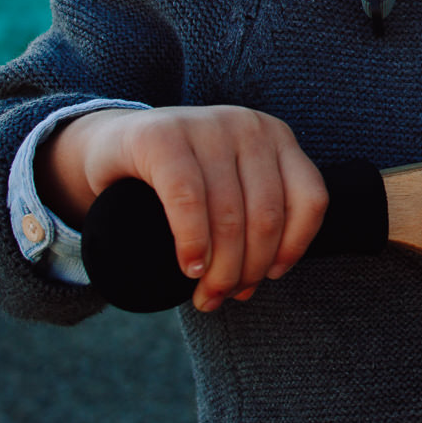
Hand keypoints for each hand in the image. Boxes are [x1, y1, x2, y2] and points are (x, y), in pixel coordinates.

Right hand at [40, 106, 326, 311]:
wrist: (112, 146)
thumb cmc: (181, 178)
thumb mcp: (231, 185)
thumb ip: (258, 213)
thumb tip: (271, 273)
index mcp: (277, 137)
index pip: (309, 199)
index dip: (294, 247)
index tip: (271, 276)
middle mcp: (248, 126)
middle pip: (266, 216)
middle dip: (247, 270)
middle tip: (224, 297)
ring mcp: (206, 125)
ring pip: (230, 215)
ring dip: (220, 270)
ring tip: (206, 296)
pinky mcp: (161, 136)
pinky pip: (187, 199)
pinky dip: (192, 242)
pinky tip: (189, 268)